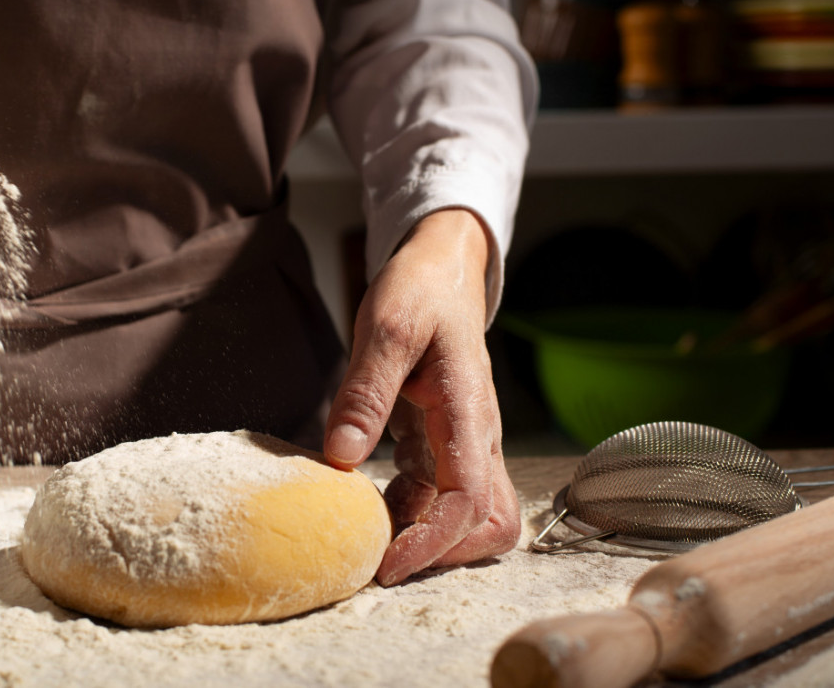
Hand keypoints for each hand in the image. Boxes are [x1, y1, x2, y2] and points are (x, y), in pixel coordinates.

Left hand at [324, 209, 519, 584]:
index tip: (386, 563)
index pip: (470, 500)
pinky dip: (413, 512)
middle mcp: (479, 436)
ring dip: (427, 535)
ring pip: (472, 517)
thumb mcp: (384, 329)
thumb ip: (365, 393)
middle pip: (492, 524)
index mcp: (469, 412)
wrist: (441, 271)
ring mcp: (466, 443)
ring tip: (369, 531)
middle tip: (384, 557)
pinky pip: (443, 496)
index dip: (432, 542)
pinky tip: (374, 500)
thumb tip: (341, 457)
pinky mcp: (447, 444)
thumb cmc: (419, 291)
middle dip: (446, 553)